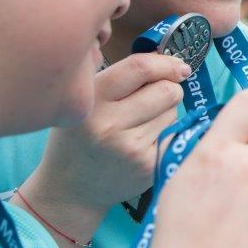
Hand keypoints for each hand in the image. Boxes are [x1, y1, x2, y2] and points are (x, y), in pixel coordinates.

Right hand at [28, 53, 191, 213]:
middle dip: (170, 89)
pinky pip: (174, 135)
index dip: (166, 63)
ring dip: (166, 112)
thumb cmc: (80, 137)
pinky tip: (146, 142)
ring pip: (174, 112)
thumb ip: (118, 78)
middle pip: (167, 90)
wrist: (69, 189)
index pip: (140, 68)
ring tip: (142, 124)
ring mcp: (130, 148)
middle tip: (156, 98)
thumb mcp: (84, 101)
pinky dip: (166, 133)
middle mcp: (109, 124)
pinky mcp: (147, 166)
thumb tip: (167, 58)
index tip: (178, 66)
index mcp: (91, 99)